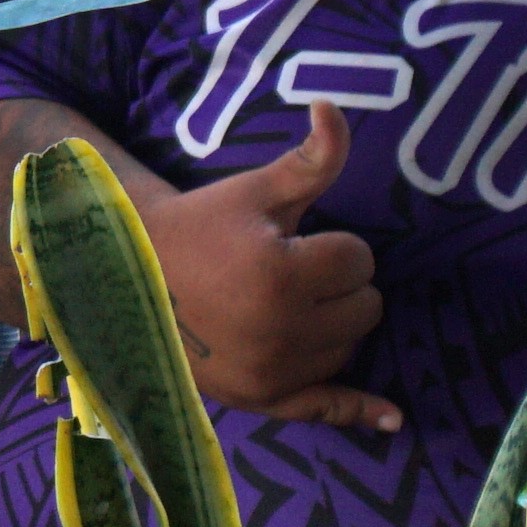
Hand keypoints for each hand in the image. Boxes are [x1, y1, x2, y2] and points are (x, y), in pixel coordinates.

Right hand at [153, 104, 396, 430]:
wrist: (133, 278)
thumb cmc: (199, 227)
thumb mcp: (254, 190)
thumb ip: (310, 159)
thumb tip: (335, 107)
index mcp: (282, 274)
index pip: (359, 259)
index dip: (334, 245)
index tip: (294, 241)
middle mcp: (281, 331)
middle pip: (366, 308)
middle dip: (340, 286)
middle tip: (290, 272)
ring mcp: (273, 372)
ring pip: (350, 348)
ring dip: (334, 328)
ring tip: (285, 306)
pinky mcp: (262, 400)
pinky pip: (327, 411)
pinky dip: (360, 412)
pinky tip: (393, 419)